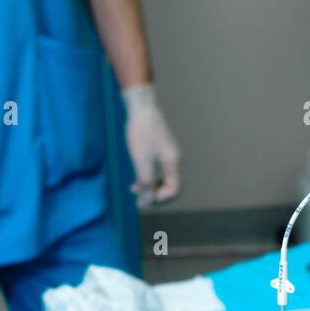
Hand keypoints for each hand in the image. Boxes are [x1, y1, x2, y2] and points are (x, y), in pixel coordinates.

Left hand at [122, 83, 180, 204]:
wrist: (141, 108)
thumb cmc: (141, 132)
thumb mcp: (141, 160)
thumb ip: (147, 182)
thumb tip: (148, 201)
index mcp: (172, 162)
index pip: (174, 190)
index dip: (161, 199)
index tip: (145, 200)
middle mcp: (174, 161)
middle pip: (170, 187)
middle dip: (155, 196)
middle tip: (139, 201)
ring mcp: (168, 156)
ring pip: (163, 180)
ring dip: (150, 188)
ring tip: (135, 192)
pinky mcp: (161, 152)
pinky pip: (158, 172)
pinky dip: (148, 179)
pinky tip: (135, 182)